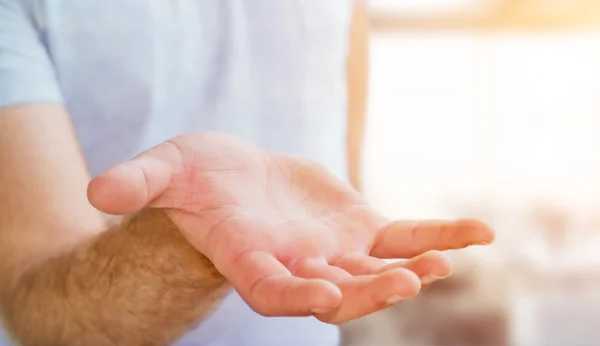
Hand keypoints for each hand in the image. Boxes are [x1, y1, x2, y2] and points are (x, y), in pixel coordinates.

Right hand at [88, 132, 493, 323]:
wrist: (233, 183)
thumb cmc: (194, 181)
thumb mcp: (164, 171)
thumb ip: (138, 183)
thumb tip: (98, 190)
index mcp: (249, 260)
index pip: (272, 292)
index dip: (297, 297)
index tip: (327, 299)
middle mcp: (296, 267)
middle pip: (335, 290)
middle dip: (370, 290)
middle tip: (410, 282)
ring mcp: (333, 252)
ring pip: (378, 269)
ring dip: (415, 266)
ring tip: (449, 258)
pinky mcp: (360, 231)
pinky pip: (405, 238)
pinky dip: (438, 236)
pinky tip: (478, 233)